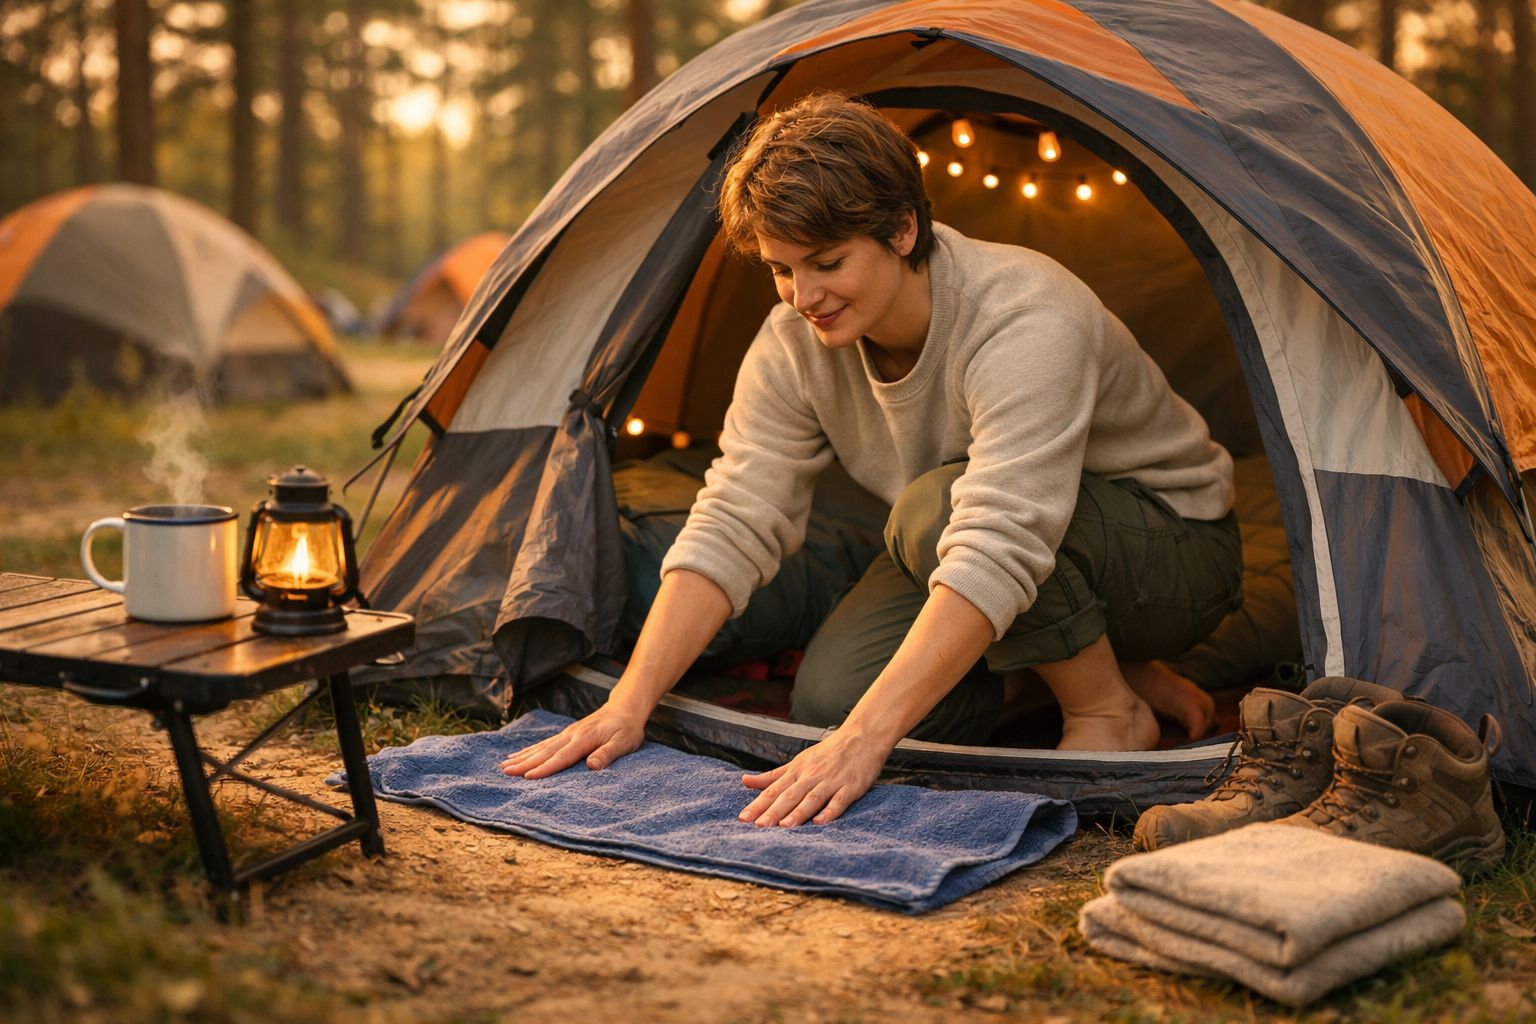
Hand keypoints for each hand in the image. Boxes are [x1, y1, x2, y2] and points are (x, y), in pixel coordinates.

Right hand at [499, 705, 644, 778]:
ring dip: (522, 756)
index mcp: (584, 739)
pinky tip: (518, 754)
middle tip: (505, 772)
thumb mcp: (624, 742)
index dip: (545, 768)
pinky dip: (530, 749)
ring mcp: (567, 733)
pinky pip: (544, 743)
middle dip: (524, 763)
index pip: (562, 757)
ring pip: (541, 746)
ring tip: (504, 765)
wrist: (625, 708)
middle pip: (545, 752)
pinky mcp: (566, 734)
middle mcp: (571, 735)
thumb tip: (591, 766)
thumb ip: (608, 754)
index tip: (527, 777)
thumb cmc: (627, 728)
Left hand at [737, 729, 889, 826]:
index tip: (743, 818)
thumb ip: (772, 775)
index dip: (758, 804)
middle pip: (790, 796)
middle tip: (758, 826)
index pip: (773, 790)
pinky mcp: (851, 787)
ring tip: (784, 826)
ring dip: (798, 812)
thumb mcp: (797, 761)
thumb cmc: (828, 752)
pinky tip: (820, 822)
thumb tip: (745, 781)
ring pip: (812, 798)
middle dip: (773, 811)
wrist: (862, 736)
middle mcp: (811, 776)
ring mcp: (831, 781)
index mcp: (797, 771)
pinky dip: (830, 811)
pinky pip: (839, 801)